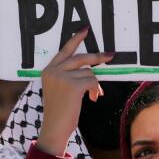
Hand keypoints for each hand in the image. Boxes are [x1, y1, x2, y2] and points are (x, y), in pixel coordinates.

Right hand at [36, 28, 113, 156]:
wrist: (54, 127)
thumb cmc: (59, 111)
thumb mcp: (59, 90)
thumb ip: (68, 76)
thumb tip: (91, 68)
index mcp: (48, 70)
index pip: (64, 51)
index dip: (75, 39)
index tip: (85, 30)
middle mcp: (53, 71)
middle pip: (80, 57)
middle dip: (97, 57)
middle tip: (110, 55)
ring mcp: (62, 77)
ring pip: (89, 72)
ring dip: (95, 84)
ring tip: (94, 95)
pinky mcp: (72, 86)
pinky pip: (92, 81)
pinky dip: (96, 90)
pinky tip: (93, 99)